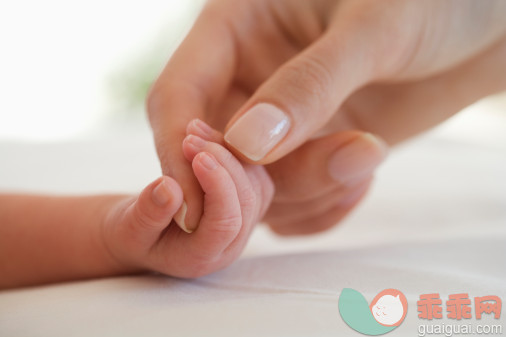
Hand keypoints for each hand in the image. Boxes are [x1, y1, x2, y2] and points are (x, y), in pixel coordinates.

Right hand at [101, 121, 272, 276]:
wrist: (144, 230)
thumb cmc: (133, 233)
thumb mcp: (129, 227)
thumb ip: (149, 212)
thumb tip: (170, 187)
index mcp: (203, 257)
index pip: (226, 223)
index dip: (216, 187)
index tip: (197, 155)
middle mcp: (231, 244)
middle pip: (246, 201)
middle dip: (222, 163)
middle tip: (191, 134)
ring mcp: (243, 224)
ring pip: (255, 184)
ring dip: (228, 152)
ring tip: (193, 128)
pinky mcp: (245, 202)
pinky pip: (253, 174)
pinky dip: (232, 150)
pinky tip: (205, 132)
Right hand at [147, 0, 505, 233]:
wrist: (484, 29)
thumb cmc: (434, 0)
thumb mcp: (372, 31)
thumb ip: (308, 87)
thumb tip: (244, 145)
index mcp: (239, 27)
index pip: (178, 94)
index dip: (178, 149)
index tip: (194, 202)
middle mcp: (250, 79)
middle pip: (214, 155)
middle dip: (260, 182)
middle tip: (329, 168)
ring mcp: (281, 124)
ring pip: (257, 188)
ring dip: (307, 190)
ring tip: (365, 154)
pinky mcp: (311, 156)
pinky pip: (293, 206)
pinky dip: (322, 207)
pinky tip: (361, 176)